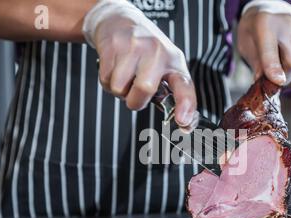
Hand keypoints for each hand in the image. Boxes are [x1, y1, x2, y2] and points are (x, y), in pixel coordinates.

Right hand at [83, 0, 196, 127]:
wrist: (121, 21)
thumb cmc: (148, 51)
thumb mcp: (167, 66)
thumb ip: (175, 94)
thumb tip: (185, 124)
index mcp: (174, 62)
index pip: (184, 85)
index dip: (185, 105)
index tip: (182, 121)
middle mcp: (157, 52)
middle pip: (144, 89)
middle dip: (135, 101)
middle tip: (135, 93)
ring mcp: (134, 47)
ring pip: (120, 88)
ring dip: (119, 91)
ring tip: (125, 76)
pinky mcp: (113, 46)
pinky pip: (106, 79)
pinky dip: (107, 81)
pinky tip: (115, 68)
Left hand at [237, 0, 290, 87]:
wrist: (269, 9)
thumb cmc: (253, 31)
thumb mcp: (245, 45)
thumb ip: (255, 63)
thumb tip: (264, 83)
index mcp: (264, 22)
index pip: (270, 50)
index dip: (274, 68)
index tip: (279, 82)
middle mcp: (287, 20)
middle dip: (281, 75)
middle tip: (270, 76)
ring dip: (288, 69)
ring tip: (277, 56)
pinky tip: (287, 50)